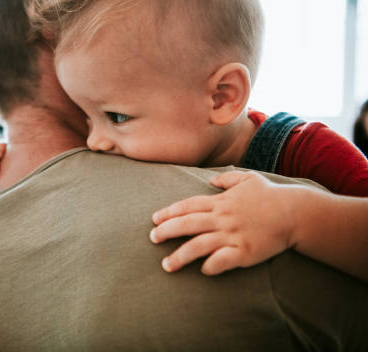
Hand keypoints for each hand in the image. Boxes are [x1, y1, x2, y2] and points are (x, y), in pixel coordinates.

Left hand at [150, 171, 296, 274]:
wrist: (296, 212)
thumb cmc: (271, 195)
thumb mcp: (248, 179)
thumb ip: (227, 178)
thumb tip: (212, 179)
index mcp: (221, 202)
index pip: (188, 206)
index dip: (169, 212)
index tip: (154, 219)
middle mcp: (223, 218)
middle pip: (187, 224)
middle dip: (166, 231)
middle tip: (151, 239)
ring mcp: (233, 235)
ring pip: (199, 245)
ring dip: (180, 256)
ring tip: (166, 265)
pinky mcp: (245, 251)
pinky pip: (222, 260)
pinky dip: (210, 266)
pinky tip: (202, 270)